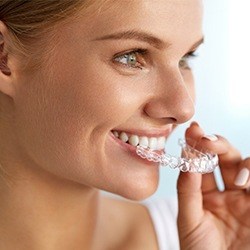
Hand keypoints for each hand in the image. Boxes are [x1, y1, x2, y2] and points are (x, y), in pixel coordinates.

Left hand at [177, 122, 249, 249]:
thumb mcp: (189, 221)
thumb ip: (187, 190)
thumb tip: (187, 157)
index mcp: (206, 193)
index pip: (202, 162)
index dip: (197, 145)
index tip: (193, 130)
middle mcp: (228, 192)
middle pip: (227, 158)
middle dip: (218, 145)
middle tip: (207, 141)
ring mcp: (247, 199)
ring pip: (249, 167)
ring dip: (245, 166)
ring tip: (238, 180)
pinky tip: (247, 182)